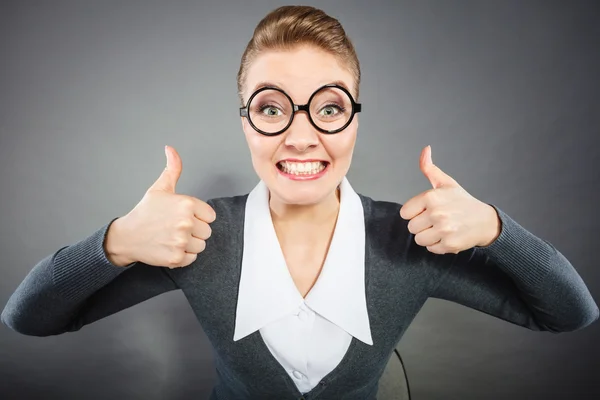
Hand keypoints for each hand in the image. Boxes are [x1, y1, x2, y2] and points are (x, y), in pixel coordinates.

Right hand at [105, 145, 215, 267]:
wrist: (126, 236)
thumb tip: (171, 149)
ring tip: (173, 237)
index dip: (199, 216)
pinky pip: (192, 258)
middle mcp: (185, 223)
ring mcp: (181, 241)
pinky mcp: (176, 257)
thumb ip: (172, 169)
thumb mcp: (160, 188)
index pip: (210, 215)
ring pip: (201, 245)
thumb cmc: (145, 212)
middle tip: (177, 227)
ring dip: (190, 244)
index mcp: (186, 204)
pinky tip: (170, 246)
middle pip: (207, 231)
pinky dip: (183, 255)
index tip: (185, 217)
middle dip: (195, 231)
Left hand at [399, 145, 500, 253]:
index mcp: (431, 197)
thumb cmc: (462, 202)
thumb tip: (425, 149)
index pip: (405, 213)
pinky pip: (430, 248)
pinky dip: (438, 245)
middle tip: (437, 220)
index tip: (427, 210)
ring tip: (441, 228)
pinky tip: (448, 236)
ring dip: (428, 236)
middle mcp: (437, 213)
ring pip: (419, 239)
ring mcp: (443, 229)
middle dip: (422, 225)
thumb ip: (430, 168)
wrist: (485, 221)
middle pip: (411, 227)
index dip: (415, 213)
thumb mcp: (446, 183)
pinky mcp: (449, 244)